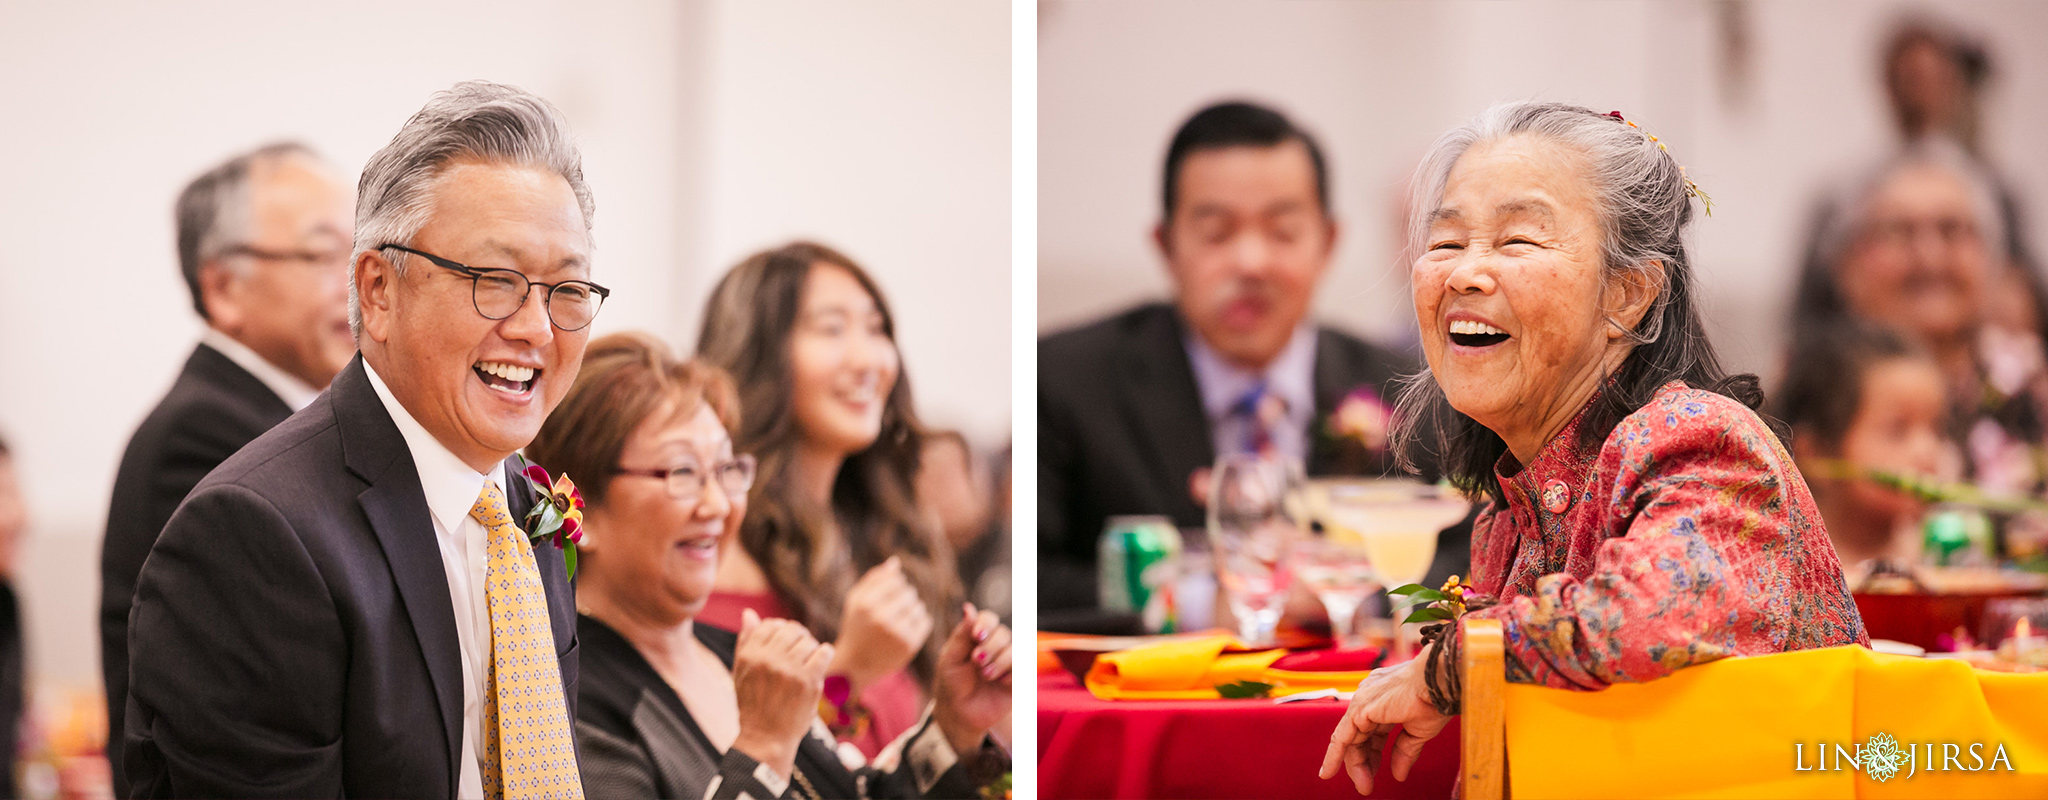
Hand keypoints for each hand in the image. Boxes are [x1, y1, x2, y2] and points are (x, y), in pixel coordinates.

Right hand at [730, 608, 834, 778]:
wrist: (765, 737)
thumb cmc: (753, 704)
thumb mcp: (741, 671)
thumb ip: (746, 641)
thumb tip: (749, 613)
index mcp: (750, 654)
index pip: (770, 625)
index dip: (780, 630)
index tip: (785, 642)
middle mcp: (769, 659)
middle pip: (791, 630)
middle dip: (798, 637)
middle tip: (800, 650)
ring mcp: (790, 670)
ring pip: (808, 641)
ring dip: (811, 648)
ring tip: (807, 660)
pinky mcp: (809, 681)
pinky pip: (824, 652)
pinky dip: (824, 654)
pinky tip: (819, 662)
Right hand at [831, 556, 931, 689]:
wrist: (855, 666)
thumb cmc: (856, 628)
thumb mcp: (855, 602)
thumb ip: (874, 579)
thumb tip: (896, 562)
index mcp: (866, 605)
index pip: (896, 580)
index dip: (895, 585)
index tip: (889, 595)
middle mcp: (881, 618)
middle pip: (909, 593)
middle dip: (904, 597)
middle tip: (895, 608)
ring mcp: (896, 633)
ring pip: (919, 606)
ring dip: (912, 609)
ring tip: (900, 618)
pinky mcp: (909, 645)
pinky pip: (925, 621)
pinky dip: (919, 621)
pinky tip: (907, 627)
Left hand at [932, 603, 1011, 754]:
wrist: (958, 714)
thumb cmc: (951, 683)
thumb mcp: (950, 658)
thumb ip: (961, 635)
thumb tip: (968, 607)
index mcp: (978, 637)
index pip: (989, 618)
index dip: (985, 624)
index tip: (976, 636)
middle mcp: (996, 646)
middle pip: (1003, 633)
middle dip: (990, 646)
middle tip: (976, 661)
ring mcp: (1008, 662)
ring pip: (1016, 649)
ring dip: (1000, 661)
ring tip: (985, 675)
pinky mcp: (1018, 679)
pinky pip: (1025, 668)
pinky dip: (1012, 673)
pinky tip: (1000, 683)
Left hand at [1318, 651, 1450, 795]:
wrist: (1440, 682)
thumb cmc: (1435, 698)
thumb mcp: (1418, 730)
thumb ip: (1405, 751)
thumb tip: (1398, 773)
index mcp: (1384, 698)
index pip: (1373, 730)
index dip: (1373, 752)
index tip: (1373, 770)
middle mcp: (1370, 697)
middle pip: (1360, 736)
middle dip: (1364, 762)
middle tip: (1367, 785)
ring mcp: (1363, 701)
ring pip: (1350, 739)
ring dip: (1355, 765)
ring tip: (1364, 786)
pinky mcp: (1360, 709)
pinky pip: (1342, 737)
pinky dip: (1335, 755)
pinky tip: (1329, 771)